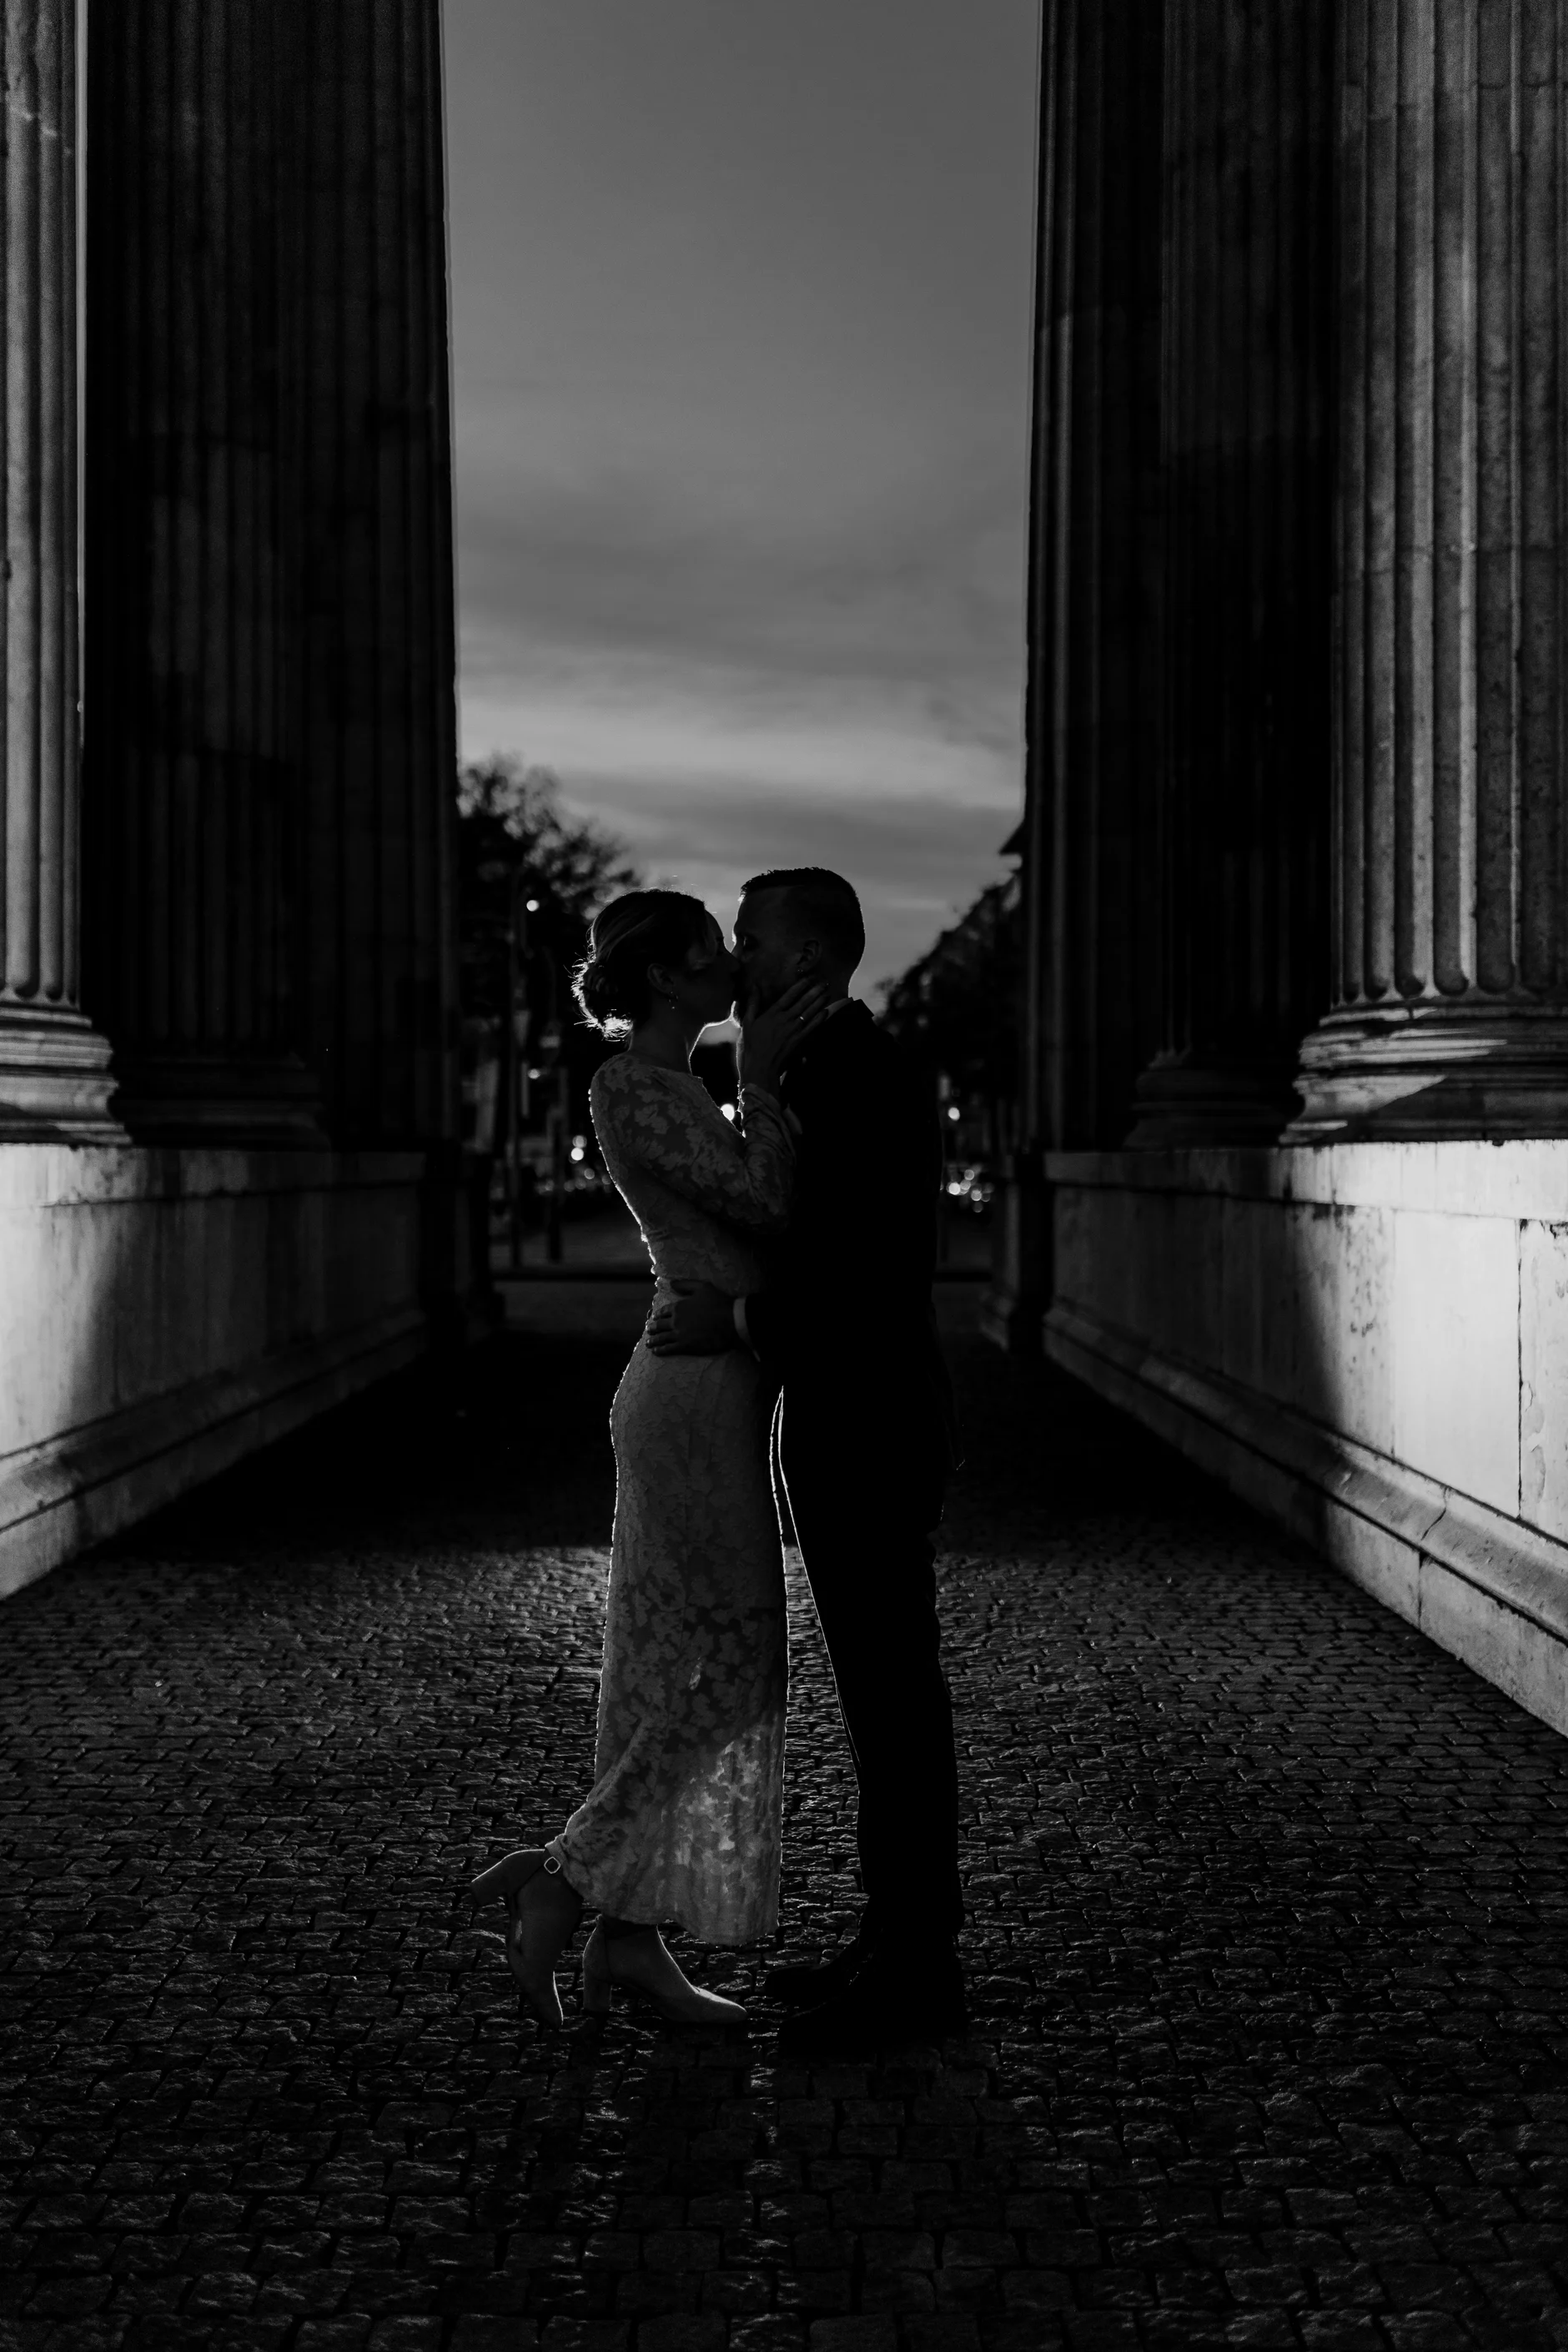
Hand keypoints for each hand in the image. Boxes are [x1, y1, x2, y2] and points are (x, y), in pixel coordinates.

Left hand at [645, 1280, 737, 1354]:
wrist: (731, 1321)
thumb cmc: (719, 1303)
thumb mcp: (703, 1287)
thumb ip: (686, 1285)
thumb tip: (672, 1284)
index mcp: (679, 1307)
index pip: (664, 1311)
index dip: (658, 1315)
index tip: (653, 1317)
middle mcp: (676, 1320)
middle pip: (660, 1325)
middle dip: (652, 1328)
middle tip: (648, 1330)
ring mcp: (679, 1334)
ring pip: (662, 1338)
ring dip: (653, 1340)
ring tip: (648, 1343)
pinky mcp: (685, 1346)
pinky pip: (668, 1349)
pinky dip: (660, 1350)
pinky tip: (655, 1351)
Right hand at [738, 977, 831, 1094]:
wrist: (760, 1069)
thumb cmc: (750, 1047)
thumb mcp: (746, 1024)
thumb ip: (752, 1004)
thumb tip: (754, 987)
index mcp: (772, 1014)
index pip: (789, 995)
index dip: (800, 985)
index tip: (809, 977)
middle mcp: (785, 1020)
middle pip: (803, 1002)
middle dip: (814, 991)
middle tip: (824, 982)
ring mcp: (793, 1030)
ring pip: (809, 1012)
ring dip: (819, 1002)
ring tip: (827, 993)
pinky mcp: (799, 1041)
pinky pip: (812, 1027)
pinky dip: (820, 1019)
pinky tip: (826, 1012)